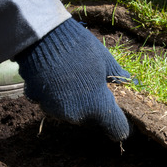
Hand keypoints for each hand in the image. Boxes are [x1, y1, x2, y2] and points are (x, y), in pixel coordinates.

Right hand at [15, 19, 135, 140]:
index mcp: (98, 106)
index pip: (116, 128)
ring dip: (76, 102)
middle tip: (96, 87)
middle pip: (92, 119)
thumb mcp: (104, 59)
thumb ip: (116, 74)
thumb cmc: (80, 48)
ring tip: (75, 79)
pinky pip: (52, 103)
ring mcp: (55, 110)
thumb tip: (128, 80)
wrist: (42, 38)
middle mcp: (77, 114)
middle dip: (96, 108)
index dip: (122, 125)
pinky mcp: (38, 101)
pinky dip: (56, 94)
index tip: (124, 121)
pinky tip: (56, 77)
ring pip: (71, 111)